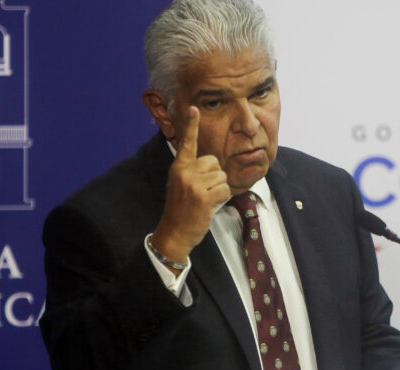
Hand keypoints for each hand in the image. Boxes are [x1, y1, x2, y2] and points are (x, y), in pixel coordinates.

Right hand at [151, 106, 230, 270]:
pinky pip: (224, 189)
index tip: (194, 108)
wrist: (175, 232)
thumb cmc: (182, 208)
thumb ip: (193, 171)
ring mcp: (193, 184)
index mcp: (179, 166)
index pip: (187, 142)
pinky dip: (222, 199)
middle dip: (215, 177)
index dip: (191, 124)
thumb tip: (213, 163)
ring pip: (222, 176)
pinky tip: (209, 206)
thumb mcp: (181, 184)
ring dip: (218, 190)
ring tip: (204, 200)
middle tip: (202, 192)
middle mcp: (184, 171)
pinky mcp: (202, 196)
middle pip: (215, 162)